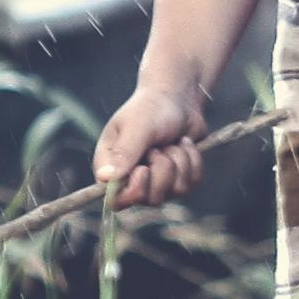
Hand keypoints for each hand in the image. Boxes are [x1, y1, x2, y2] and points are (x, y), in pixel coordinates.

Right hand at [97, 81, 209, 207]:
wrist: (179, 98)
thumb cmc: (151, 107)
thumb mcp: (137, 127)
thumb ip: (124, 152)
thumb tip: (105, 178)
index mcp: (111, 166)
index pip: (115, 199)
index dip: (133, 191)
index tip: (144, 170)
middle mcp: (131, 177)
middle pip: (149, 199)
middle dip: (162, 170)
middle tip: (159, 147)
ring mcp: (156, 180)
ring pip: (174, 191)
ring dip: (179, 162)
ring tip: (172, 142)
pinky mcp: (177, 178)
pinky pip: (191, 183)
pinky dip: (193, 161)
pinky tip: (184, 144)